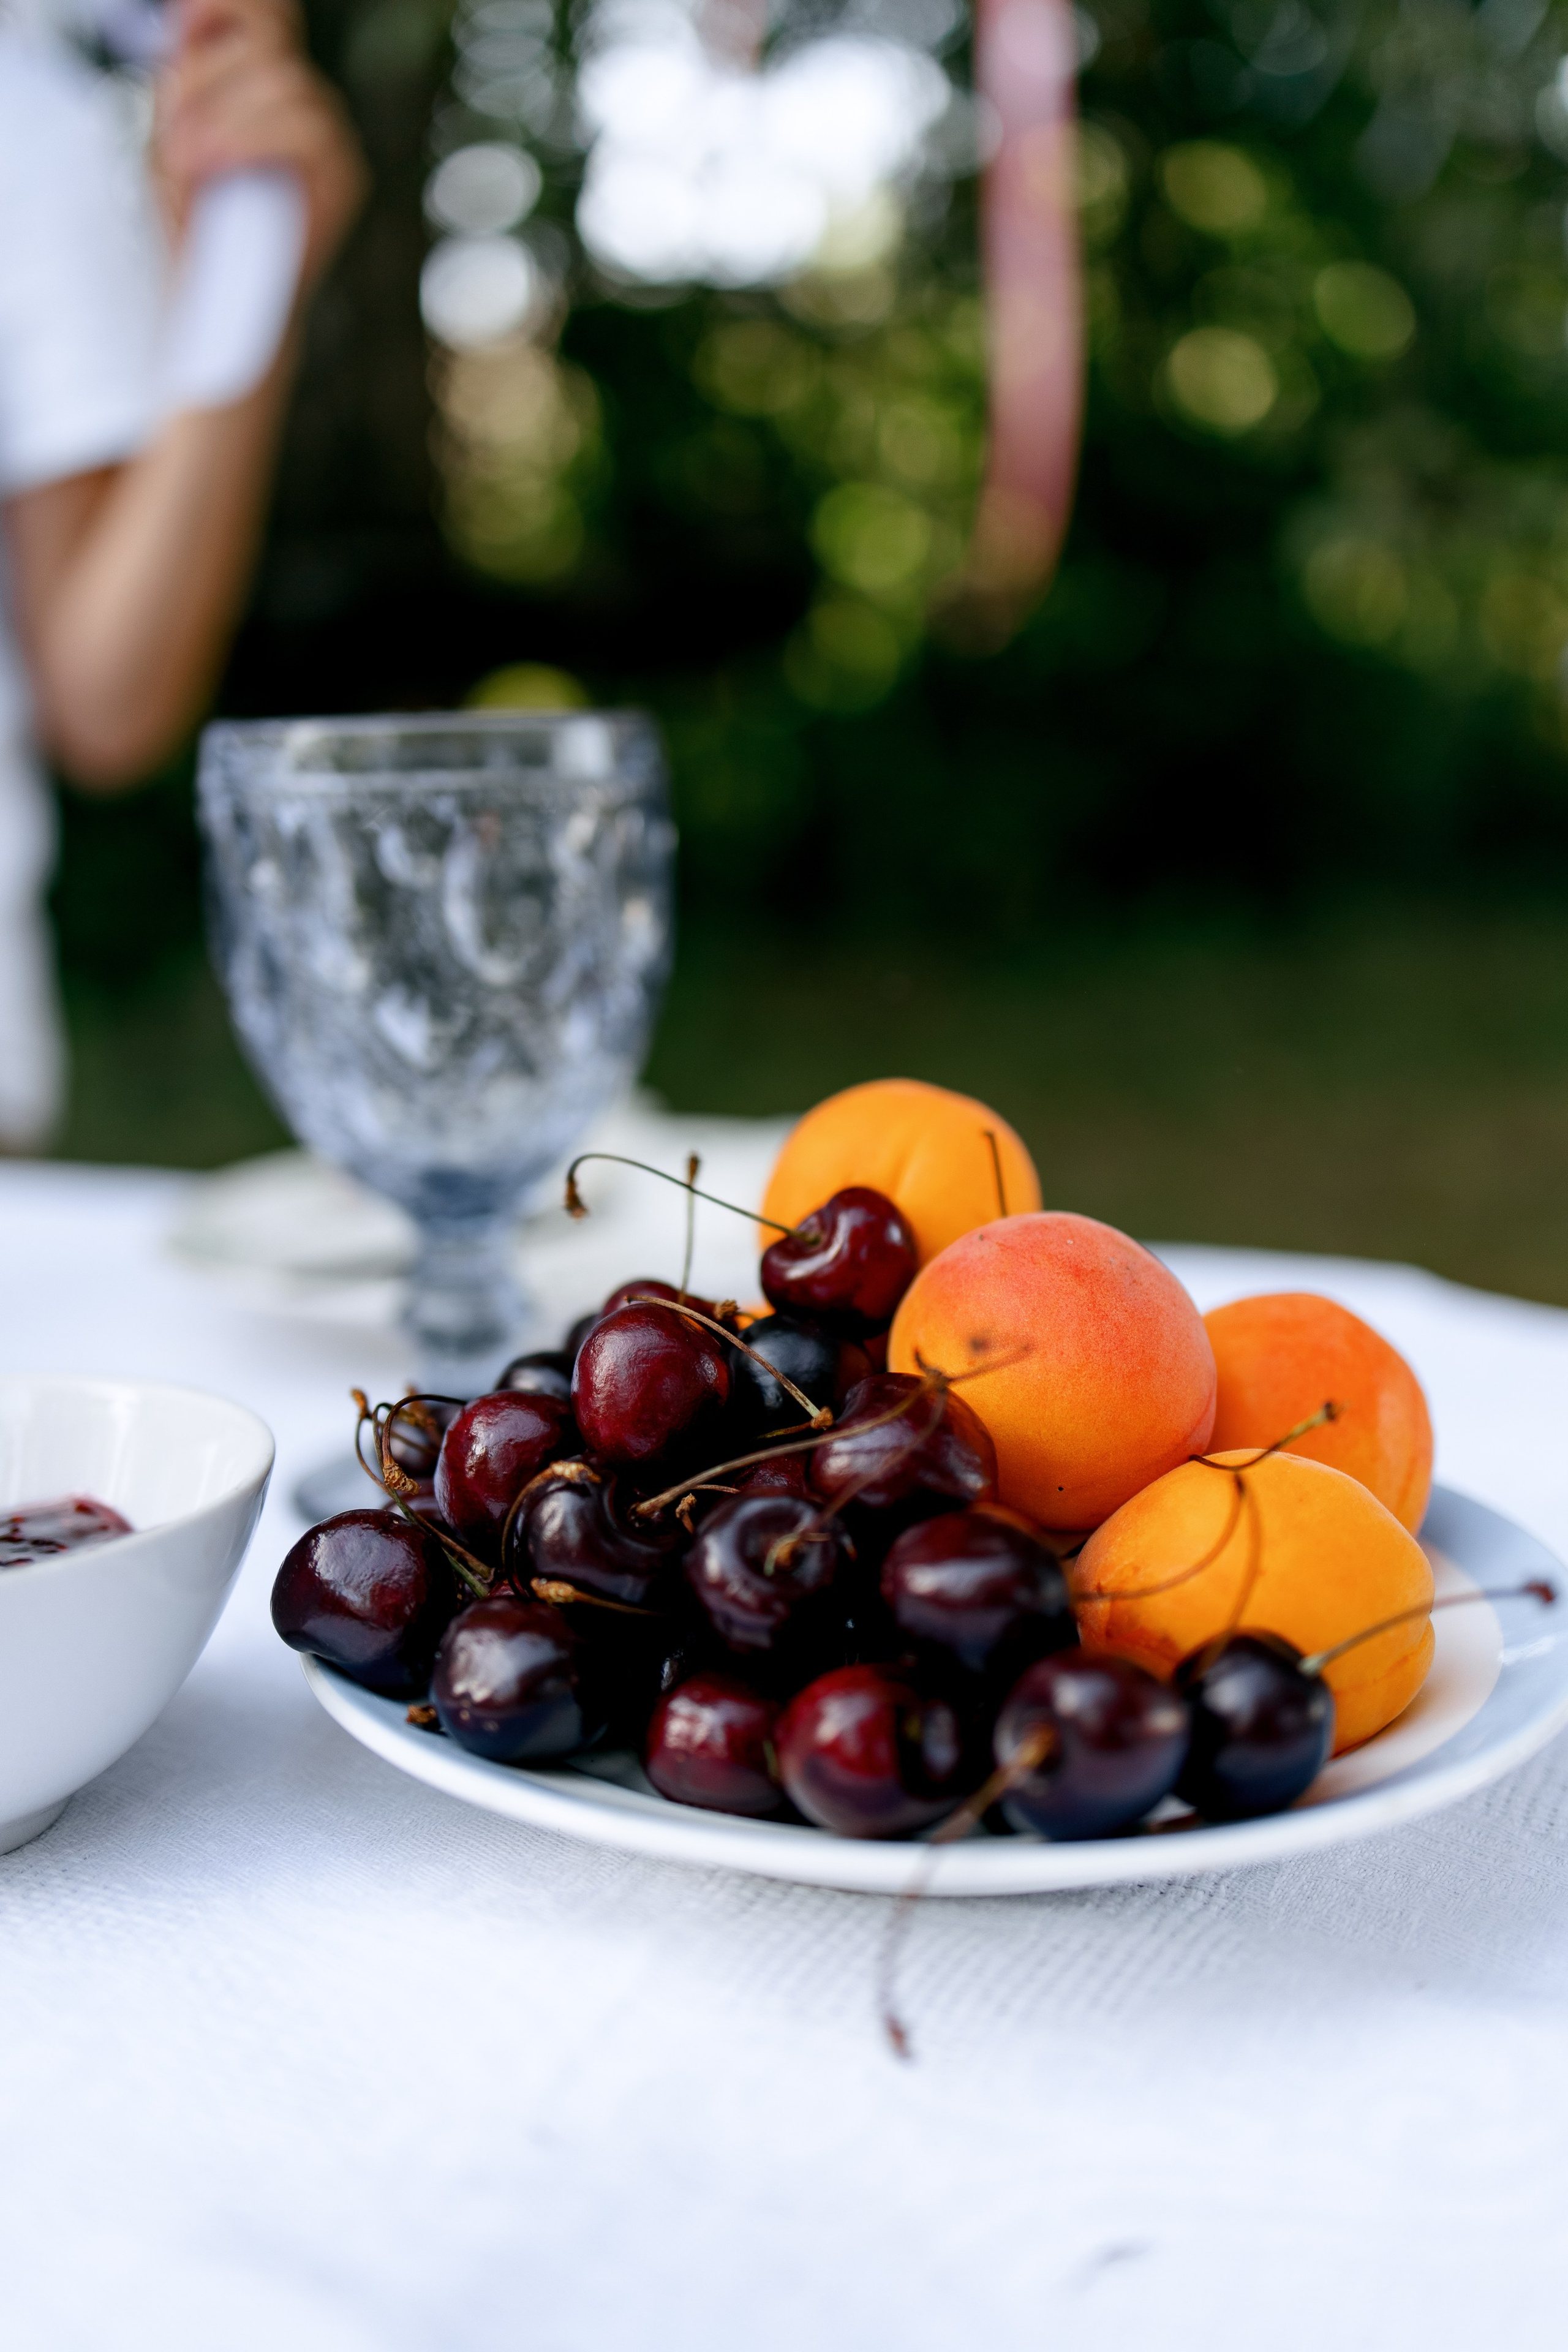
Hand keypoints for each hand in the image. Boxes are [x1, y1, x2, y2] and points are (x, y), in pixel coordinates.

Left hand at [153, 0, 365, 286]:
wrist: (215, 302)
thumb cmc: (194, 222)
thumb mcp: (174, 129)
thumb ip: (188, 68)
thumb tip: (192, 7)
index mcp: (263, 85)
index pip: (266, 13)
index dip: (230, 6)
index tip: (185, 26)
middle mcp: (304, 103)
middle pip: (269, 40)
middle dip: (206, 81)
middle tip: (172, 143)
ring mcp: (330, 138)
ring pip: (288, 81)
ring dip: (221, 119)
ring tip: (187, 168)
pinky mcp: (346, 177)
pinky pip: (309, 128)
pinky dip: (250, 143)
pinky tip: (218, 171)